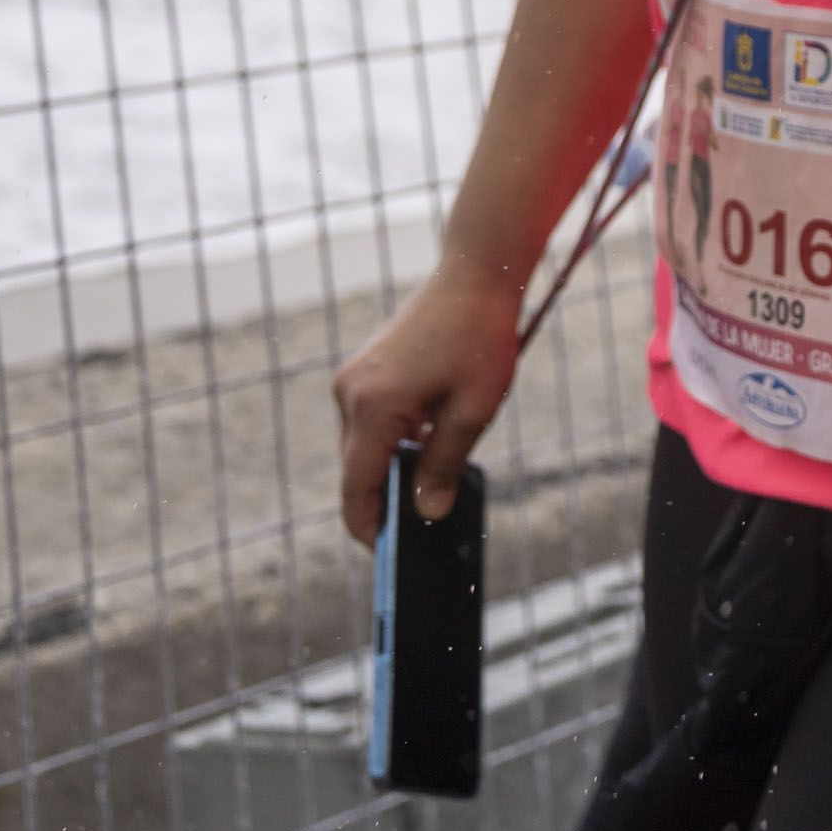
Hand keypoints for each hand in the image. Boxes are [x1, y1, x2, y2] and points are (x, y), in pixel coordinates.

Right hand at [330, 261, 520, 544]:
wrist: (477, 276)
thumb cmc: (480, 339)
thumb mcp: (473, 410)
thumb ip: (444, 465)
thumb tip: (426, 513)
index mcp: (374, 408)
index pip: (357, 488)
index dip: (369, 527)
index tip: (386, 555)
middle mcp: (351, 394)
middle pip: (358, 469)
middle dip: (385, 498)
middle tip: (421, 522)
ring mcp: (352, 379)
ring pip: (363, 445)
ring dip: (391, 464)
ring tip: (434, 476)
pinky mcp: (362, 369)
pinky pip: (370, 419)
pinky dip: (393, 437)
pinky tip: (429, 436)